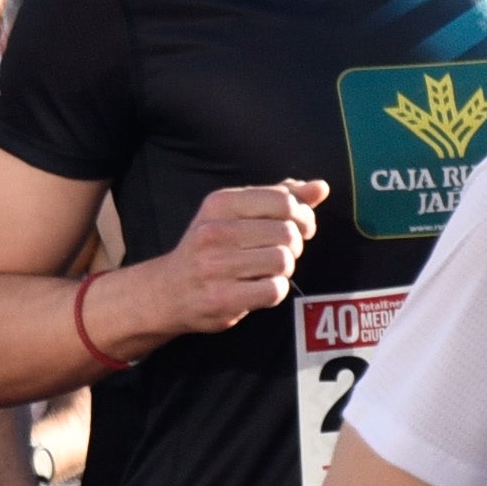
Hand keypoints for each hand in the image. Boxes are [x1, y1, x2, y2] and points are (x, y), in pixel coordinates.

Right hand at [117, 182, 327, 343]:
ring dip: (284, 269)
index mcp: (220, 204)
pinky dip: (275, 291)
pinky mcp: (220, 298)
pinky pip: (274, 290)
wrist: (166, 291)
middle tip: (279, 251)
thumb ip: (280, 198)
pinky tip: (258, 288)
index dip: (304, 215)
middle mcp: (213, 232)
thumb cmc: (211, 248)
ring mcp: (214, 266)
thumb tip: (320, 187)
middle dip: (294, 245)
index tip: (300, 226)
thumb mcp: (236, 214)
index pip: (284, 201)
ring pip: (283, 260)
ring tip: (266, 270)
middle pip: (288, 233)